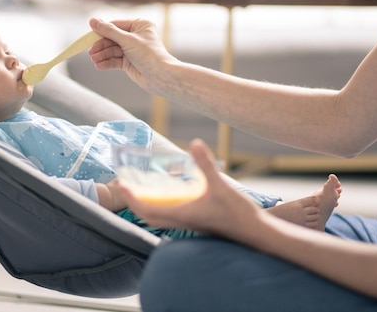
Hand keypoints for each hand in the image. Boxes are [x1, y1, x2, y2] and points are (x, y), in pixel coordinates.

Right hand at [88, 18, 176, 92]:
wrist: (160, 76)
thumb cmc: (149, 54)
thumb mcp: (127, 40)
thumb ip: (109, 31)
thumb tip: (93, 21)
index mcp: (140, 25)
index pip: (116, 25)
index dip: (102, 31)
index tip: (89, 35)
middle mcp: (136, 36)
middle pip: (112, 39)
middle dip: (101, 46)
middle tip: (91, 52)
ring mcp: (133, 50)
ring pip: (113, 51)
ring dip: (102, 55)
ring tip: (94, 60)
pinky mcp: (130, 62)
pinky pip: (115, 61)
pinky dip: (107, 63)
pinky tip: (99, 65)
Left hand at [118, 139, 261, 239]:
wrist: (255, 234)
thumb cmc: (237, 212)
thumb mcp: (221, 185)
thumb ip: (206, 165)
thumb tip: (194, 143)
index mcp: (182, 214)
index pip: (147, 209)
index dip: (132, 198)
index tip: (121, 186)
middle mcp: (182, 222)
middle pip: (148, 217)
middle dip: (134, 203)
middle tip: (126, 188)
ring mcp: (190, 225)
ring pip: (159, 219)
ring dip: (146, 207)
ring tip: (141, 193)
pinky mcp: (197, 225)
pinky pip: (171, 218)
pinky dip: (161, 209)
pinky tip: (169, 198)